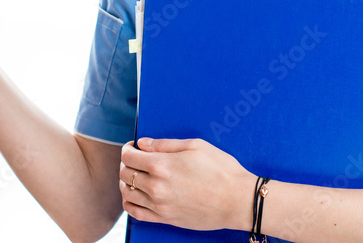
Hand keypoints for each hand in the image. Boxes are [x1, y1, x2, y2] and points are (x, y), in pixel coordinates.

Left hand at [119, 137, 255, 231]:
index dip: (127, 148)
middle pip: (125, 174)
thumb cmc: (221, 170)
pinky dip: (129, 204)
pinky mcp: (165, 219)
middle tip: (134, 159)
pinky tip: (134, 196)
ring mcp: (159, 205)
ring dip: (126, 183)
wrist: (237, 200)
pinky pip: (136, 213)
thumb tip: (143, 143)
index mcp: (162, 165)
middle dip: (126, 163)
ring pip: (127, 194)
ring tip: (135, 176)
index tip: (132, 147)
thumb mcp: (195, 146)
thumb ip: (165, 144)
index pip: (129, 156)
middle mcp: (156, 186)